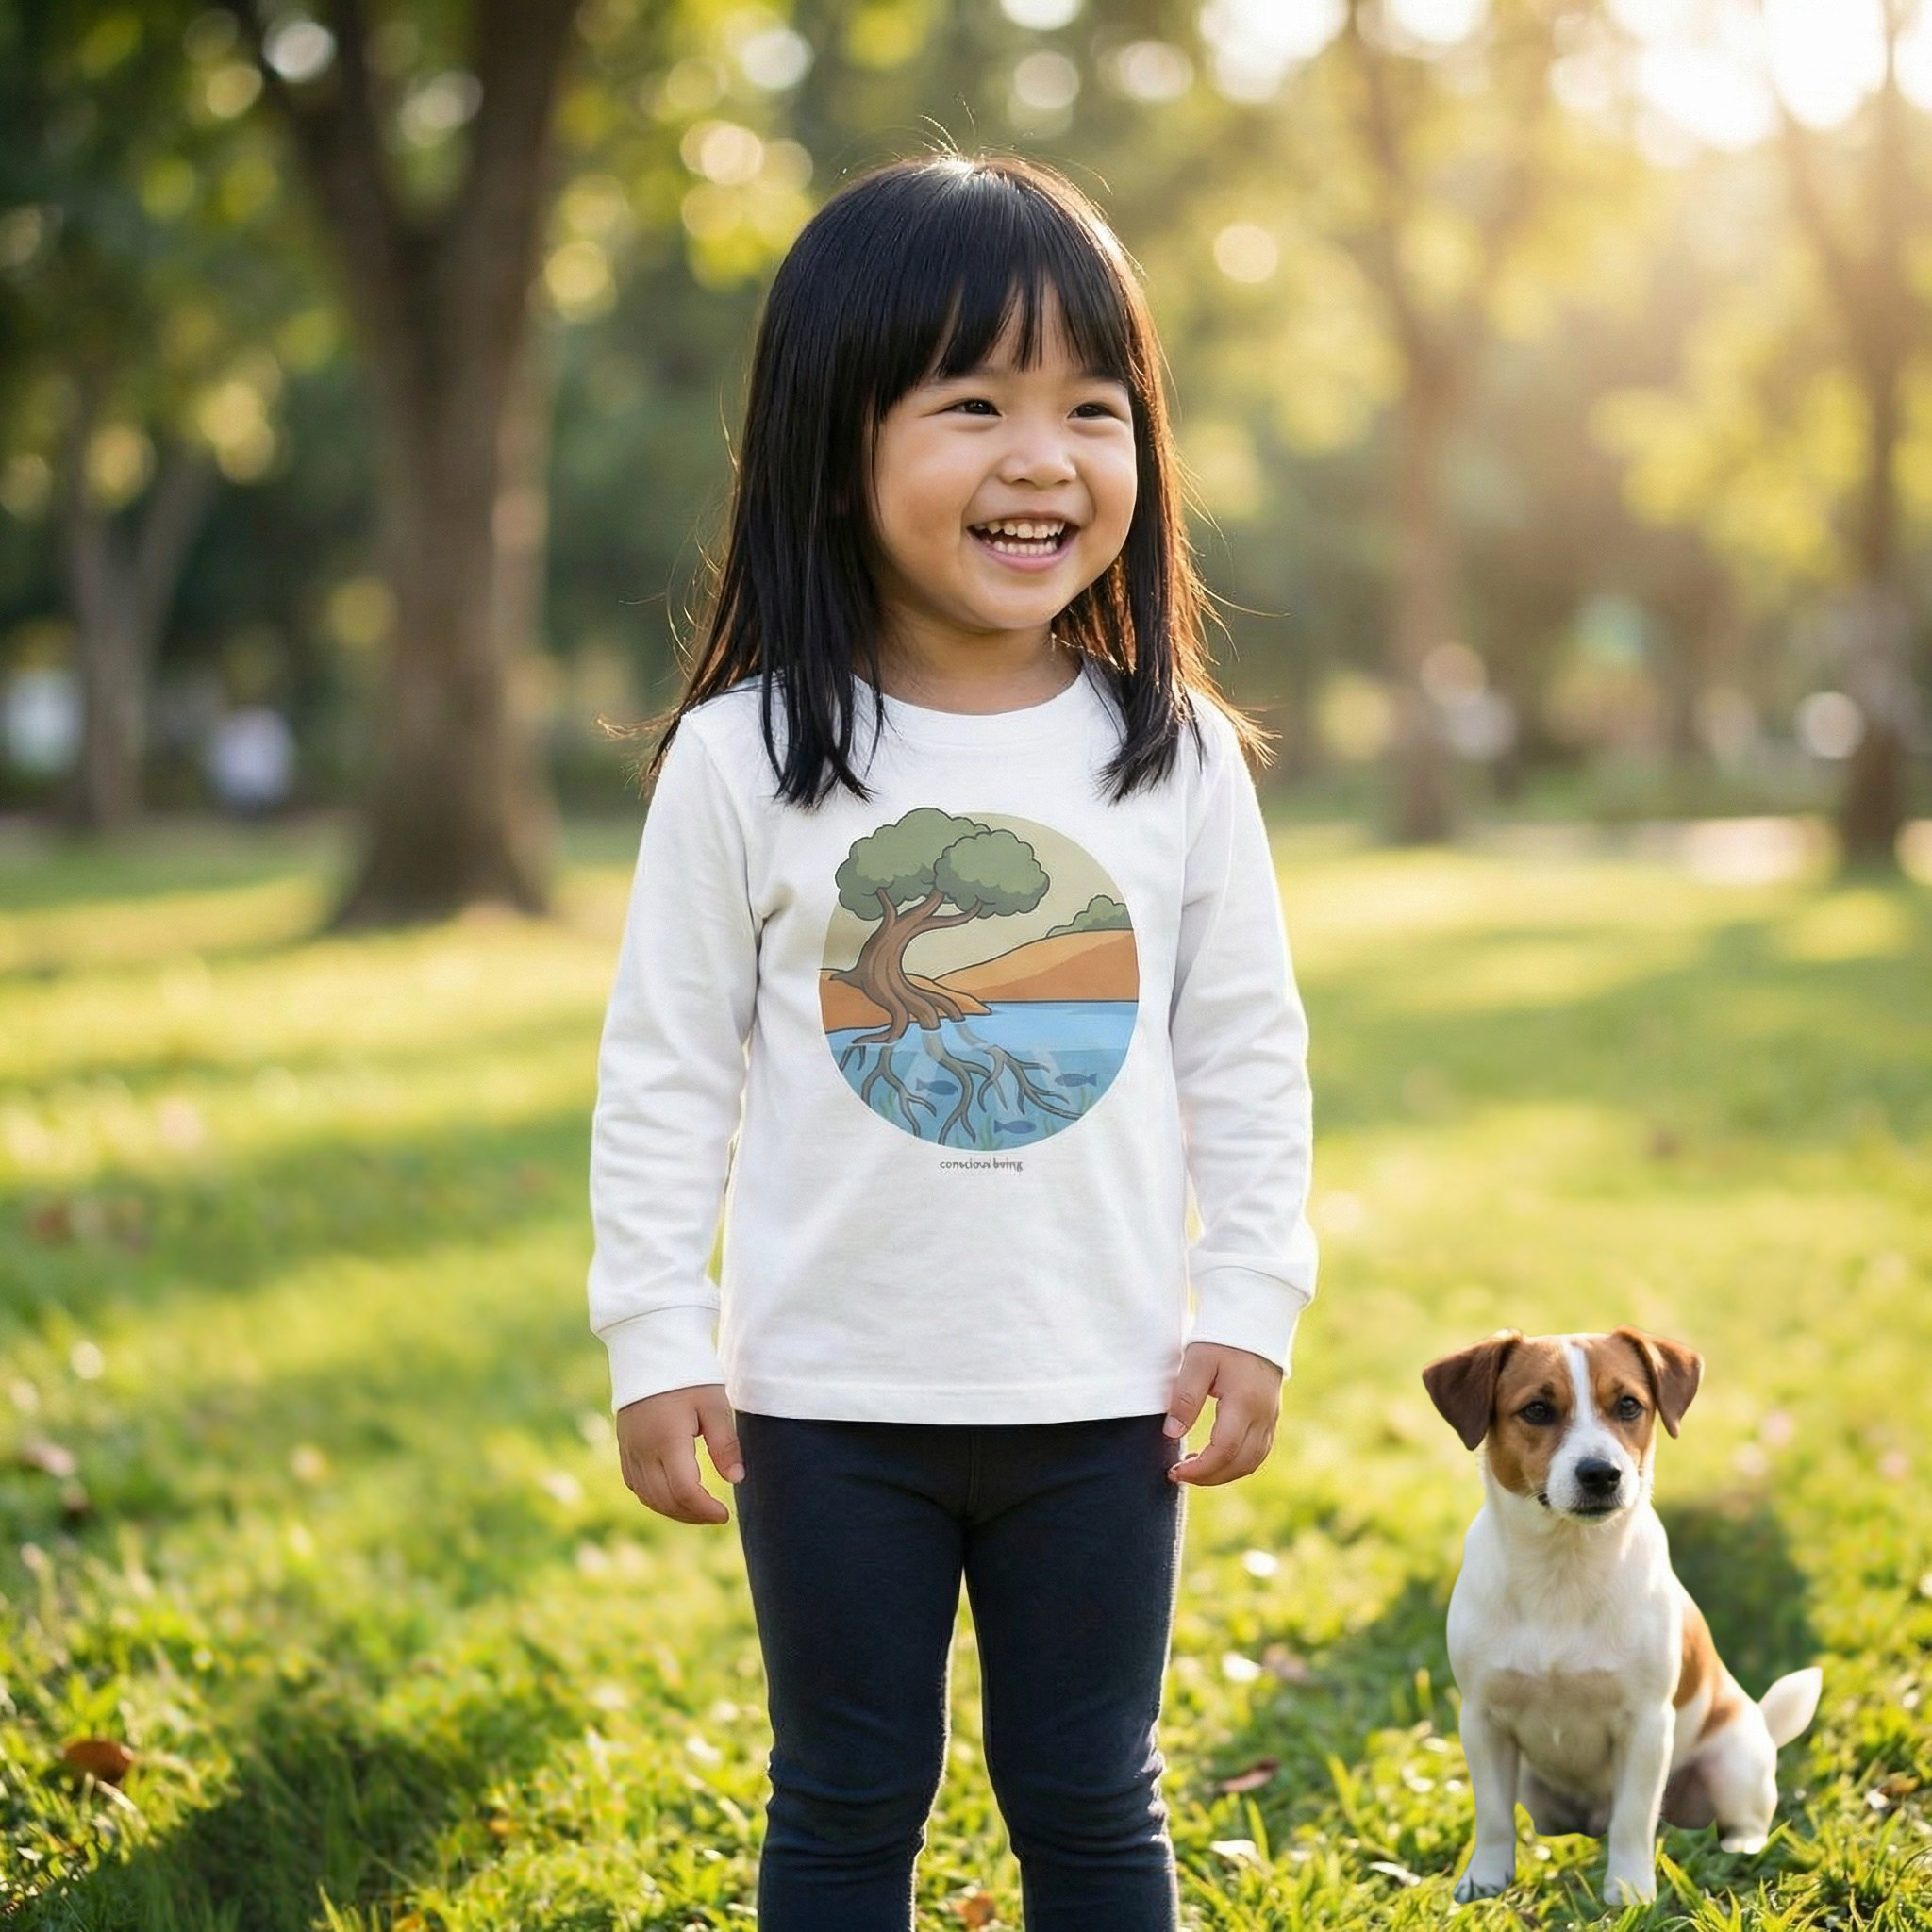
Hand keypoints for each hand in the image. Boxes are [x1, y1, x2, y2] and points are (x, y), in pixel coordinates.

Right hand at [615, 1383, 743, 1524]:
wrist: (650, 1350)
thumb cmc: (688, 1375)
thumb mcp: (714, 1404)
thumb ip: (725, 1444)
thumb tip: (736, 1479)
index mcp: (668, 1440)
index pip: (684, 1491)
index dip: (705, 1510)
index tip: (724, 1514)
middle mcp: (643, 1450)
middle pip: (665, 1500)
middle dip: (692, 1515)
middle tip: (716, 1515)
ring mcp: (630, 1449)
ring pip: (648, 1496)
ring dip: (673, 1510)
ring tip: (699, 1510)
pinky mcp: (624, 1446)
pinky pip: (635, 1484)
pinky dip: (654, 1498)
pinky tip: (673, 1496)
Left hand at [1164, 1342, 1282, 1485]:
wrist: (1255, 1321)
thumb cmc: (1222, 1339)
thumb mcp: (1197, 1361)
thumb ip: (1185, 1397)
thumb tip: (1172, 1433)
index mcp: (1245, 1402)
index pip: (1223, 1450)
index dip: (1199, 1469)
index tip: (1174, 1470)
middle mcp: (1264, 1415)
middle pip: (1241, 1464)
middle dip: (1209, 1477)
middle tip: (1179, 1474)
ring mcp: (1271, 1417)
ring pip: (1252, 1462)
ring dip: (1224, 1473)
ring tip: (1194, 1468)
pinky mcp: (1271, 1415)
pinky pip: (1258, 1451)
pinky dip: (1237, 1462)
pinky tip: (1214, 1456)